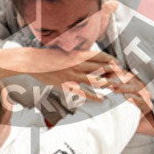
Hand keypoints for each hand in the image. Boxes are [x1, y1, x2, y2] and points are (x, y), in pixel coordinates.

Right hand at [0, 46, 122, 87]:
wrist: (26, 62)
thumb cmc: (42, 59)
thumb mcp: (60, 55)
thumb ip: (73, 58)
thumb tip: (82, 59)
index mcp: (76, 54)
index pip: (100, 57)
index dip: (112, 63)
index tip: (120, 69)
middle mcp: (76, 63)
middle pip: (102, 68)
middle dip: (115, 74)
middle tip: (127, 81)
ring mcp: (70, 74)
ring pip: (95, 79)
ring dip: (108, 84)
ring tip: (120, 90)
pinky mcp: (64, 84)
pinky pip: (81, 91)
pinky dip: (93, 95)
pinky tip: (102, 100)